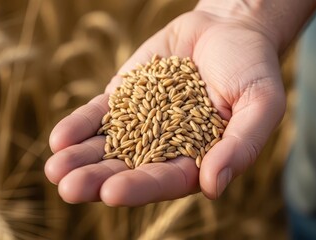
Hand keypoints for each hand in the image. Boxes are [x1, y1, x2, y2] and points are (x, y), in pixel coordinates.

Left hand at [45, 8, 285, 205]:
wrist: (229, 29)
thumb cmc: (252, 68)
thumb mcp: (261, 104)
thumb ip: (242, 145)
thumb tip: (212, 187)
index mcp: (197, 159)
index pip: (166, 180)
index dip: (140, 187)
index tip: (111, 192)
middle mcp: (164, 148)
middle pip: (128, 169)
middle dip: (98, 180)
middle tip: (70, 189)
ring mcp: (141, 123)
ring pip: (107, 146)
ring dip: (80, 159)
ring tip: (54, 170)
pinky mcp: (125, 98)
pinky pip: (99, 115)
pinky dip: (78, 126)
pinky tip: (58, 140)